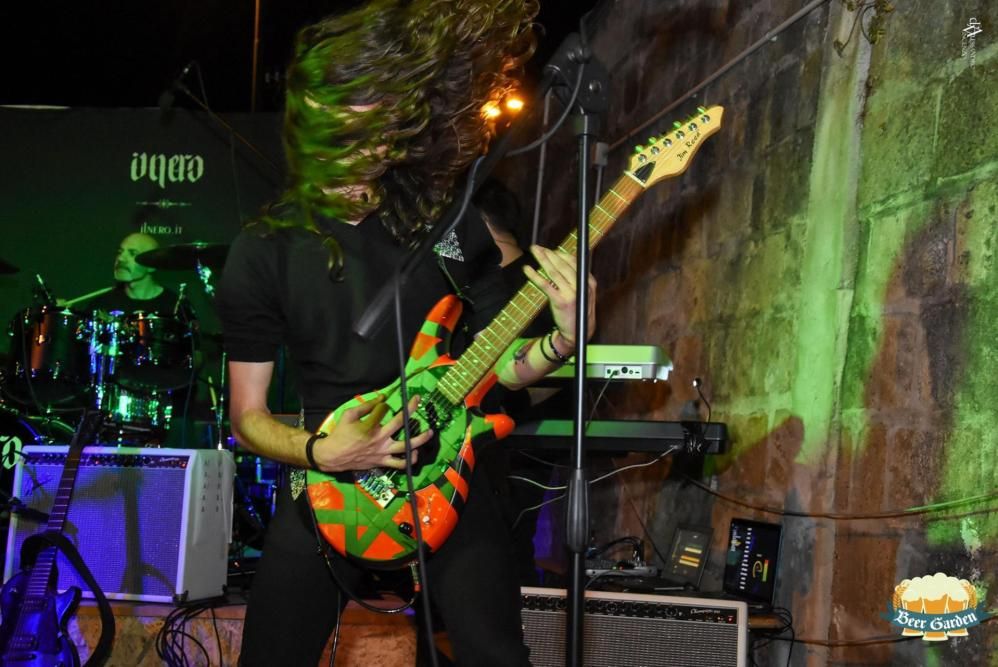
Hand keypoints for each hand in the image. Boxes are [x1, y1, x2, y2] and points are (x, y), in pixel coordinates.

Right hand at [314, 395, 432, 471]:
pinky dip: (410, 460)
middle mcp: (379, 439)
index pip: (384, 410)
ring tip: (429, 433)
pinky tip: (415, 453)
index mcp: (370, 427)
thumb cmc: (341, 434)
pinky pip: (399, 464)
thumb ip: (366, 407)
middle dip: (410, 409)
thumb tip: (382, 398)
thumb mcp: (349, 415)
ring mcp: (383, 452)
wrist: (333, 456)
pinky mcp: (382, 462)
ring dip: (420, 440)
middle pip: (400, 423)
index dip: (388, 401)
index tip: (389, 397)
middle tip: (417, 400)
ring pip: (406, 447)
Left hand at [522, 245, 596, 348]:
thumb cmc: (578, 312)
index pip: (574, 262)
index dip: (560, 254)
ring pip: (554, 271)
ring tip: (534, 251)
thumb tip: (561, 264)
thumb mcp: (584, 294)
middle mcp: (581, 285)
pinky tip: (527, 269)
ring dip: (542, 259)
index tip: (550, 250)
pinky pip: (545, 284)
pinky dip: (535, 275)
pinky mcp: (560, 301)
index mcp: (588, 282)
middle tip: (538, 247)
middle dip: (549, 253)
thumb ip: (576, 280)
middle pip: (563, 264)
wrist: (577, 333)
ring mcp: (571, 293)